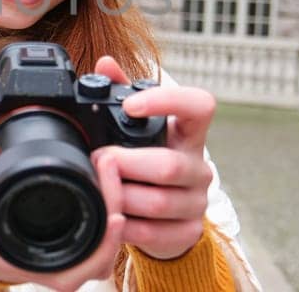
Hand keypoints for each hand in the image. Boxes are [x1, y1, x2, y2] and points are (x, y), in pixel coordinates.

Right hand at [0, 135, 128, 290]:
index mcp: (26, 262)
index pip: (81, 264)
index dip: (106, 242)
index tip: (116, 212)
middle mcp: (47, 266)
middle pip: (103, 252)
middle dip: (117, 208)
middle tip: (110, 164)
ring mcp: (57, 259)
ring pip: (105, 246)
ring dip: (114, 209)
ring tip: (108, 168)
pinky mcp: (60, 247)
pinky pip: (95, 238)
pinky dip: (104, 213)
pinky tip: (101, 180)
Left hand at [90, 56, 215, 259]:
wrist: (166, 215)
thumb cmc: (148, 159)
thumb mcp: (137, 129)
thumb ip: (122, 93)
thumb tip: (104, 64)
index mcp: (189, 133)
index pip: (200, 105)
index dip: (167, 101)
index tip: (130, 106)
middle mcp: (199, 166)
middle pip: (168, 166)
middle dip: (126, 164)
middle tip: (98, 159)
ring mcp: (198, 201)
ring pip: (158, 202)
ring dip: (121, 196)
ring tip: (100, 189)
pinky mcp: (189, 231)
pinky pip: (155, 233)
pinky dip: (127, 227)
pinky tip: (111, 219)